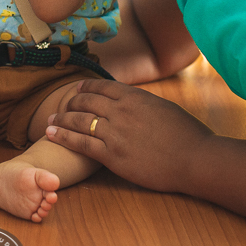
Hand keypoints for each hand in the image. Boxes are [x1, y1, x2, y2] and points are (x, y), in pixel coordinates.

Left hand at [45, 79, 212, 193]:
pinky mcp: (112, 155)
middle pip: (86, 101)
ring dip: (61, 119)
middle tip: (61, 106)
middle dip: (70, 102)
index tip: (77, 89)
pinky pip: (80, 143)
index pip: (102, 86)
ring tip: (49, 120)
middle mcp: (121, 110)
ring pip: (79, 120)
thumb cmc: (188, 135)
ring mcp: (115, 132)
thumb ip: (142, 103)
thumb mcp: (164, 107)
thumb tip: (131, 101)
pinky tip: (51, 134)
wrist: (195, 159)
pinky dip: (63, 137)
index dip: (85, 87)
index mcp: (135, 96)